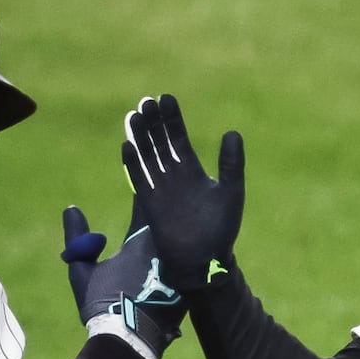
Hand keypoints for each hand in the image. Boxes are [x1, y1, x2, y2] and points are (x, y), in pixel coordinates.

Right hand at [61, 203, 184, 358]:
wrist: (129, 342)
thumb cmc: (102, 305)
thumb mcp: (82, 271)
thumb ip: (77, 238)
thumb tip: (71, 209)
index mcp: (139, 241)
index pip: (144, 204)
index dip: (144, 191)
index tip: (144, 178)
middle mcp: (164, 250)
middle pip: (170, 221)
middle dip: (169, 207)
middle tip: (173, 191)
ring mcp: (180, 269)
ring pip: (185, 242)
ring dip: (184, 232)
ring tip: (189, 219)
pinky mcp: (191, 288)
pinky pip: (193, 266)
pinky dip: (192, 258)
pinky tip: (196, 253)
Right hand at [120, 94, 242, 291]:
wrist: (204, 260)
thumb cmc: (221, 229)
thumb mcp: (231, 192)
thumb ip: (231, 164)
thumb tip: (232, 132)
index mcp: (192, 170)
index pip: (179, 137)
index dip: (172, 118)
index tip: (166, 97)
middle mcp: (173, 175)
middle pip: (159, 142)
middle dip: (153, 122)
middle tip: (146, 100)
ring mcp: (160, 188)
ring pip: (147, 156)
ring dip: (140, 137)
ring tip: (134, 115)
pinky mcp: (149, 203)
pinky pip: (138, 179)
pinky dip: (133, 164)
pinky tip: (127, 145)